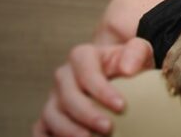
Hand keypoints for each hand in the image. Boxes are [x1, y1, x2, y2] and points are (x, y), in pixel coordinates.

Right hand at [33, 37, 153, 136]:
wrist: (125, 79)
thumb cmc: (132, 65)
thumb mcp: (140, 51)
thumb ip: (136, 53)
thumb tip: (128, 69)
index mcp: (83, 56)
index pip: (86, 72)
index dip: (101, 90)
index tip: (121, 106)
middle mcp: (64, 75)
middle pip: (67, 96)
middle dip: (87, 114)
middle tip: (108, 128)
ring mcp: (54, 97)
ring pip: (51, 115)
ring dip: (67, 130)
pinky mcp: (49, 116)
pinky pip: (40, 129)